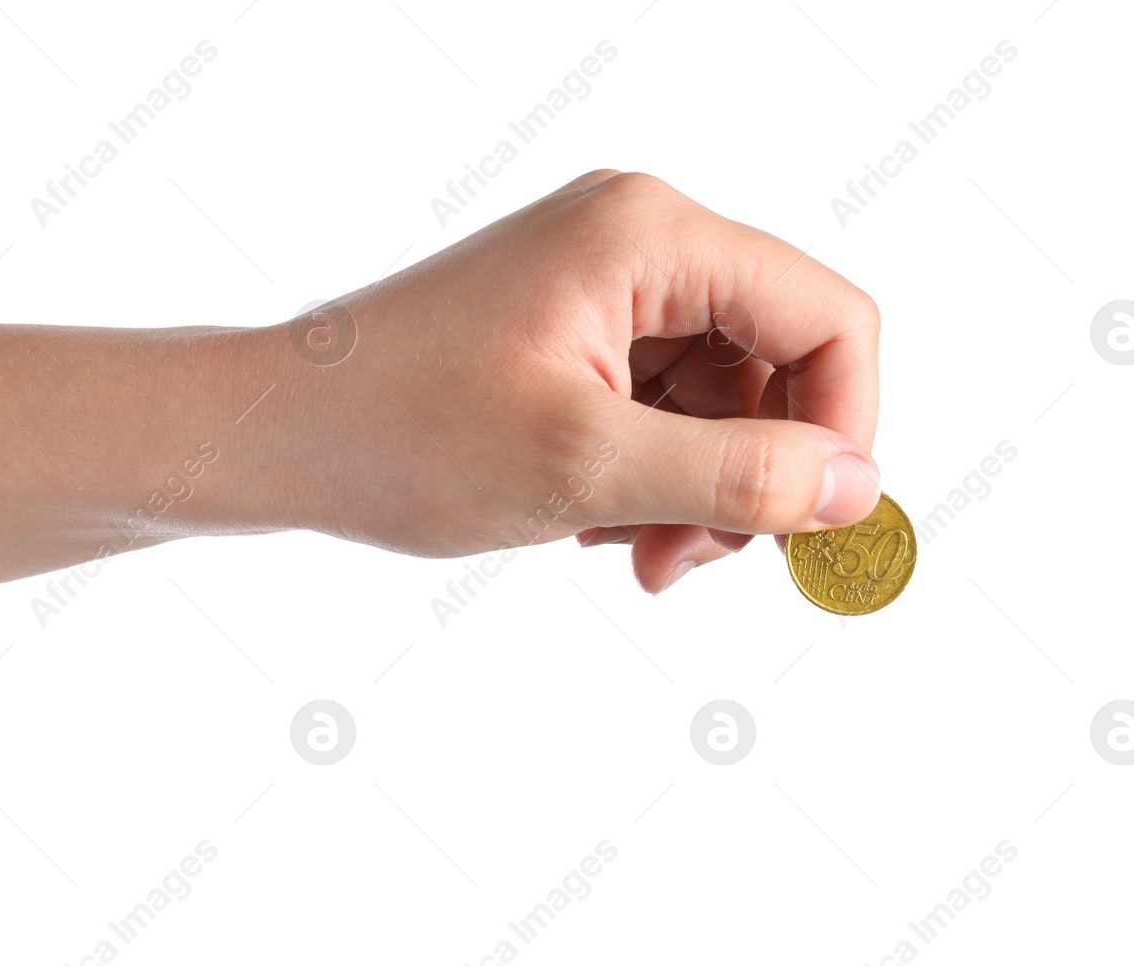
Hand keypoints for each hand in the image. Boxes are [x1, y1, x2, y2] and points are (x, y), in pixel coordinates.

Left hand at [258, 169, 881, 592]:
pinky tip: (595, 525)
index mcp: (651, 236)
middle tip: (685, 560)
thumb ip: (736, 476)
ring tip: (628, 553)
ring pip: (723, 399)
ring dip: (698, 492)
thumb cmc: (398, 434)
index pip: (827, 317)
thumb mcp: (584, 468)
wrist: (274, 436)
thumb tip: (859, 489)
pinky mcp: (577, 332)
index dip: (844, 428)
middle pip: (779, 362)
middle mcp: (639, 242)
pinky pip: (665, 409)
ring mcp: (605, 286)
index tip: (811, 528)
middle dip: (751, 476)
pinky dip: (651, 479)